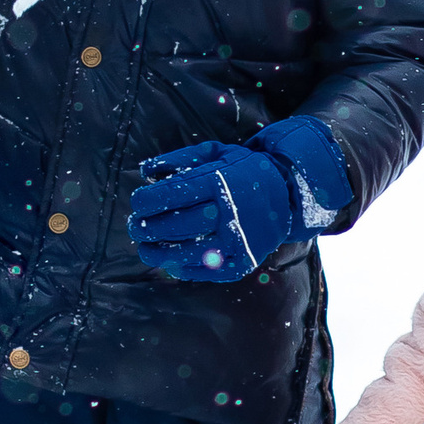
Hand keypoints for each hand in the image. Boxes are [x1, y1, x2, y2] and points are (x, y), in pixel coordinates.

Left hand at [129, 140, 290, 282]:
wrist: (288, 191)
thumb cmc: (241, 170)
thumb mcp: (215, 153)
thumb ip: (179, 159)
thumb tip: (144, 171)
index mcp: (220, 181)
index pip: (173, 194)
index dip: (148, 201)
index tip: (137, 203)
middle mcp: (230, 212)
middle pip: (177, 225)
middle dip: (148, 228)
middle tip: (135, 227)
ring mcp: (238, 241)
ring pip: (187, 252)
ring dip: (159, 252)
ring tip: (145, 248)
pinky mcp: (242, 262)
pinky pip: (206, 270)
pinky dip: (183, 268)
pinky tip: (170, 262)